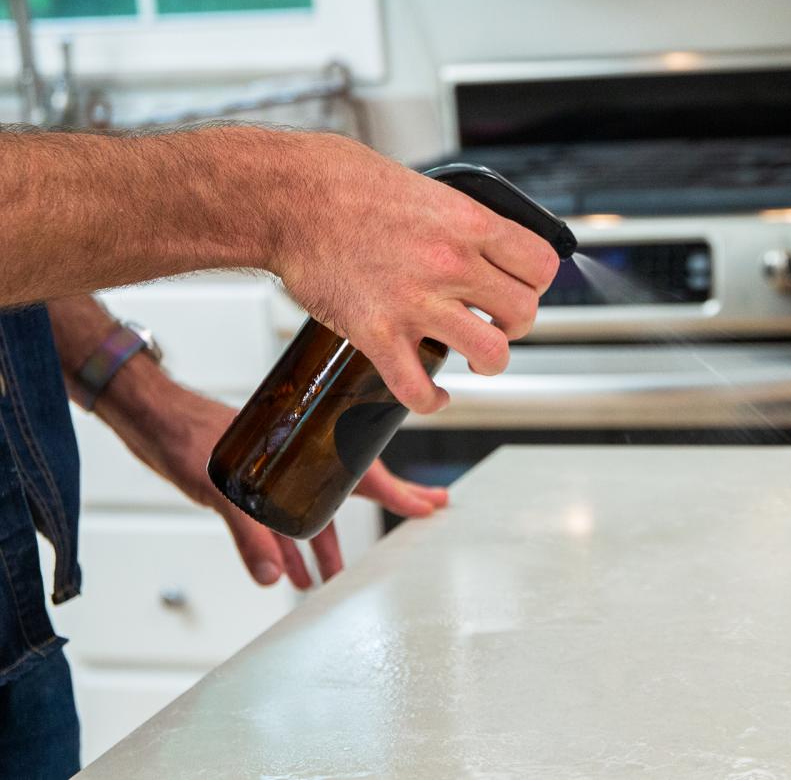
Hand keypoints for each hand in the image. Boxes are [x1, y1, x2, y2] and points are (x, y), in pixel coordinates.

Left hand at [124, 385, 446, 588]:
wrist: (153, 419)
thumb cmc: (189, 432)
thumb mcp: (222, 485)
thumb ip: (248, 533)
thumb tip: (269, 577)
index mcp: (308, 449)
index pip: (367, 476)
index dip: (402, 494)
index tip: (433, 504)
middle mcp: (300, 460)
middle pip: (351, 492)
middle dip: (385, 510)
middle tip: (422, 515)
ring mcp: (278, 472)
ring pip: (314, 512)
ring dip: (324, 545)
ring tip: (334, 576)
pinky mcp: (253, 485)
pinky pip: (280, 520)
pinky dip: (284, 546)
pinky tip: (283, 573)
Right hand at [272, 134, 561, 413]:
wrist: (286, 197)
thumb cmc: (343, 182)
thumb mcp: (424, 187)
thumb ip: (459, 221)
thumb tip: (483, 243)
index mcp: (467, 223)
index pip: (541, 265)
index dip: (536, 283)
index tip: (521, 287)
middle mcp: (450, 263)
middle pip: (524, 313)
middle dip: (515, 325)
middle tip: (496, 323)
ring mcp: (415, 301)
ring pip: (491, 354)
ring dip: (488, 363)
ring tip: (475, 359)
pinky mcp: (377, 334)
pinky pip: (419, 388)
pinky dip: (431, 400)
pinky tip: (432, 393)